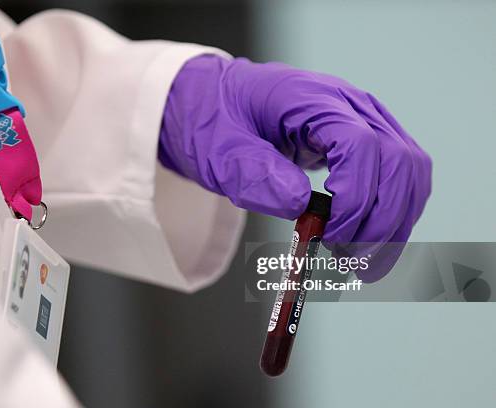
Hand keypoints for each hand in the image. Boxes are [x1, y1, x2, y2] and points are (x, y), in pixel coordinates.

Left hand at [159, 55, 431, 280]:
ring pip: (410, 172)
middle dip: (382, 220)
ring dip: (394, 224)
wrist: (218, 104)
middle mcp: (349, 105)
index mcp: (310, 97)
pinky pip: (400, 178)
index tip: (329, 235)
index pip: (361, 144)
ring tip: (360, 263)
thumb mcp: (217, 150)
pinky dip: (393, 216)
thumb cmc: (216, 122)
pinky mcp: (367, 141)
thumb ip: (253, 173)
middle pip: (399, 161)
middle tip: (348, 261)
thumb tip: (300, 205)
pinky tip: (368, 244)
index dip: (355, 197)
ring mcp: (364, 121)